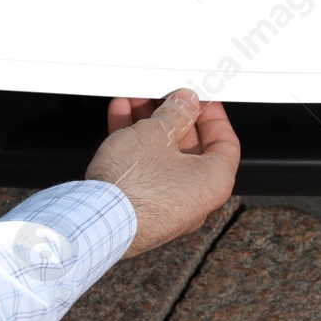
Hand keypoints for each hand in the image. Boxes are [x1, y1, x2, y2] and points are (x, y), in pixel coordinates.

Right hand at [86, 88, 239, 257]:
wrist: (95, 223)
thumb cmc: (134, 189)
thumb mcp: (157, 134)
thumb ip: (175, 113)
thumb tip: (184, 104)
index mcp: (213, 182)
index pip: (225, 143)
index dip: (211, 115)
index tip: (199, 101)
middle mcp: (195, 199)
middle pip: (189, 148)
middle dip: (172, 117)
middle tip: (162, 97)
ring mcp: (167, 206)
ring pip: (162, 157)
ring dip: (149, 126)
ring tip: (134, 102)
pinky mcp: (140, 209)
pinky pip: (144, 171)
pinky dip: (134, 146)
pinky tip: (120, 120)